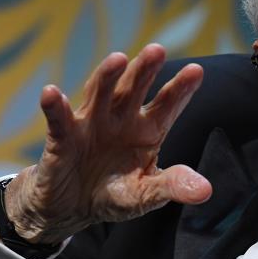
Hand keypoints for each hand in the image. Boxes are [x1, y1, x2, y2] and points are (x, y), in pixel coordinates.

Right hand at [0, 44, 212, 243]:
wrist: (71, 208)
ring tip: (117, 59)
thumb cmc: (113, 195)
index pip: (167, 104)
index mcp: (147, 129)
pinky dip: (55, 107)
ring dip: (107, 76)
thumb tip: (206, 191)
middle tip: (158, 50)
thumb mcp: (146, 195)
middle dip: (145, 70)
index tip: (197, 71)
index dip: (181, 88)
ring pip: (100, 94)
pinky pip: (59, 121)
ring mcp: (90, 124)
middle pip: (134, 89)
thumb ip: (172, 186)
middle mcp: (120, 119)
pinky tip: (52, 92)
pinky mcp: (62, 139)